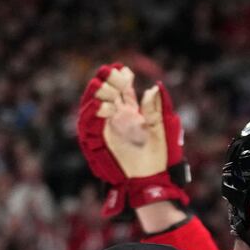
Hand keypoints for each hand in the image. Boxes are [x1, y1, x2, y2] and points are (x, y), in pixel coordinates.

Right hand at [75, 63, 189, 215]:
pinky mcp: (98, 142)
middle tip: (114, 74)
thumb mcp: (160, 129)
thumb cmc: (158, 157)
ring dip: (98, 95)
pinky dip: (92, 114)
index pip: (122, 91)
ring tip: (106, 87)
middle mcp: (117, 119)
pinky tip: (101, 105)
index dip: (121, 78)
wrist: (150, 180)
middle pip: (106, 94)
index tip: (124, 69)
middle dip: (107, 81)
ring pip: (94, 106)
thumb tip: (154, 87)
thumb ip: (156, 109)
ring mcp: (106, 129)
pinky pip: (89, 125)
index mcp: (131, 114)